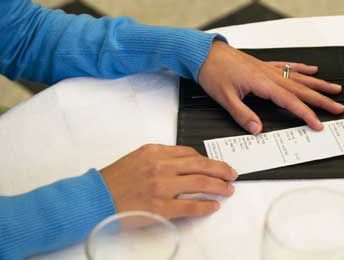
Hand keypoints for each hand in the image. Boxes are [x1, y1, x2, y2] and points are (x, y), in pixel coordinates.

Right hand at [100, 144, 236, 218]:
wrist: (96, 197)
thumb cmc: (114, 179)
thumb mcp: (137, 158)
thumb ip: (160, 157)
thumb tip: (183, 162)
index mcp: (155, 152)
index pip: (189, 153)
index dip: (207, 159)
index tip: (214, 164)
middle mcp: (161, 166)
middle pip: (200, 165)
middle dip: (220, 169)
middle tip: (232, 173)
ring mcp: (162, 187)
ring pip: (200, 183)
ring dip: (219, 186)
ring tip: (228, 189)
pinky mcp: (162, 207)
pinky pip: (191, 206)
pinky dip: (206, 206)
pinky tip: (214, 206)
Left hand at [199, 41, 343, 133]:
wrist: (204, 53)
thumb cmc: (213, 72)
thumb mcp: (224, 97)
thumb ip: (242, 114)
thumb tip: (257, 129)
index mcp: (261, 83)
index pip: (289, 101)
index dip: (306, 113)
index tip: (318, 124)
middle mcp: (268, 74)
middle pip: (301, 88)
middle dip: (321, 99)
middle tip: (339, 107)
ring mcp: (267, 68)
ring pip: (298, 77)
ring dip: (317, 84)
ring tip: (334, 88)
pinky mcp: (263, 65)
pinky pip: (287, 66)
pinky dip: (301, 69)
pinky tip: (311, 70)